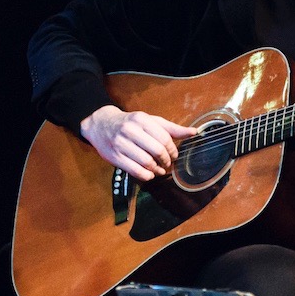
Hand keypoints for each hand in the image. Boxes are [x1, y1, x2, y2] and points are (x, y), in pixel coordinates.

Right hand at [81, 105, 198, 180]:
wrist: (101, 124)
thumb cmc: (131, 123)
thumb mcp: (150, 121)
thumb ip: (171, 128)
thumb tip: (194, 132)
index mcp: (142, 119)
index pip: (164, 138)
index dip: (172, 150)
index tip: (174, 155)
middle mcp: (130, 130)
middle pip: (156, 151)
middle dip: (166, 160)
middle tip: (168, 163)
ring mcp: (121, 144)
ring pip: (146, 162)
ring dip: (157, 170)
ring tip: (160, 170)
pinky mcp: (115, 157)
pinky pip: (135, 171)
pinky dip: (146, 175)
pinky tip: (150, 174)